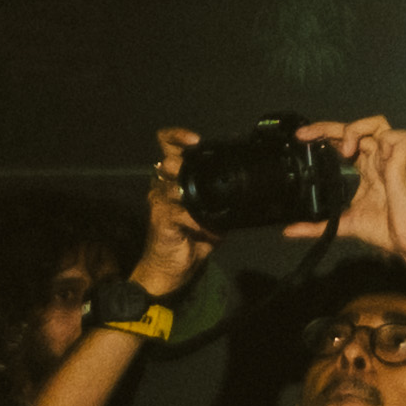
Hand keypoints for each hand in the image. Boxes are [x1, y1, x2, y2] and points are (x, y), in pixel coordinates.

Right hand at [136, 128, 216, 298]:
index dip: (177, 137)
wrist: (169, 269)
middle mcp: (162, 186)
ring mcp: (159, 201)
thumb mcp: (212, 217)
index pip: (167, 147)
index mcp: (174, 180)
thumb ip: (222, 203)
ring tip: (209, 212)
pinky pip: (180, 211)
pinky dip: (197, 220)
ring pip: (174, 184)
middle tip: (203, 173)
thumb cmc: (189, 240)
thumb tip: (246, 195)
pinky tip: (205, 228)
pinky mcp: (161, 218)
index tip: (195, 140)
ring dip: (196, 196)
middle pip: (167, 160)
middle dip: (184, 164)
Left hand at [308, 114, 405, 279]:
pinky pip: (399, 136)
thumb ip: (316, 226)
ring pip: (378, 123)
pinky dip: (384, 139)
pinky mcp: (403, 164)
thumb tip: (289, 231)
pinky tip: (371, 156)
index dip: (325, 135)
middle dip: (328, 126)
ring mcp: (390, 160)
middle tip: (307, 134)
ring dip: (357, 128)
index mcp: (366, 170)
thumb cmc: (385, 231)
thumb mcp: (342, 225)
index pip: (344, 142)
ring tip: (345, 149)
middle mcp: (378, 160)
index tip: (302, 139)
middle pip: (355, 128)